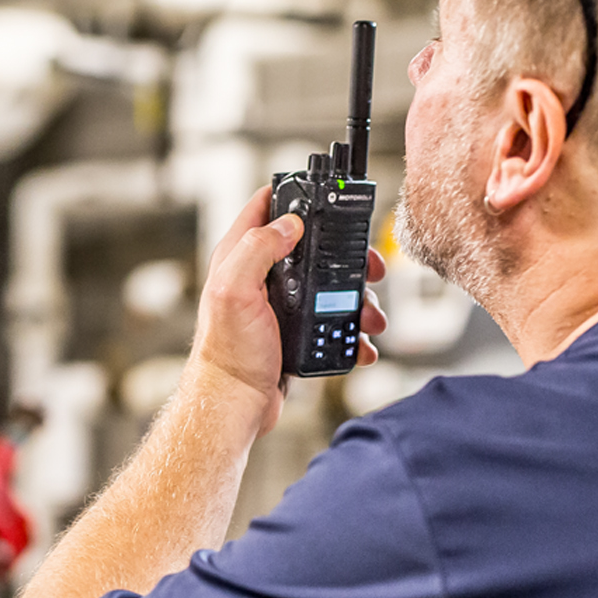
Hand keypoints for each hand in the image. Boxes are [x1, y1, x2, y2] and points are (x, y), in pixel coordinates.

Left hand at [191, 186, 387, 437]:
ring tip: (370, 316)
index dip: (294, 195)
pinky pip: (332, 321)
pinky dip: (352, 331)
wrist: (235, 403)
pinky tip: (361, 342)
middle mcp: (260, 276)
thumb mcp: (235, 290)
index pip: (265, 206)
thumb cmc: (227, 352)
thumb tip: (289, 222)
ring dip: (357, 298)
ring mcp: (280, 304)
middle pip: (312, 246)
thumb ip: (257, 248)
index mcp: (239, 257)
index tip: (327, 195)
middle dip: (346, 255)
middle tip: (370, 268)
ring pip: (329, 286)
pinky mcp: (295, 331)